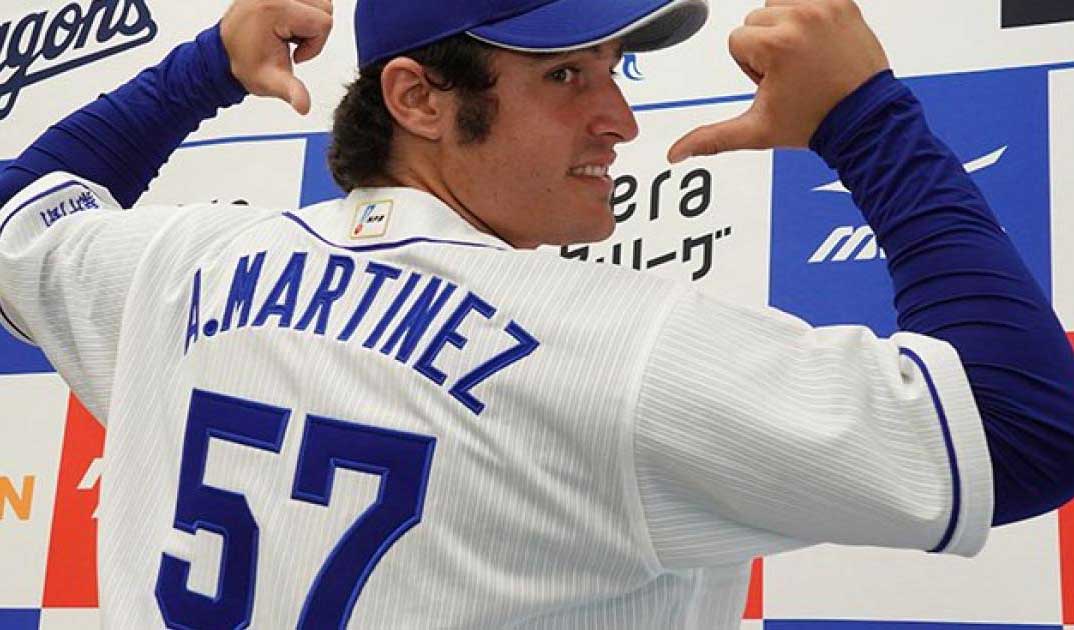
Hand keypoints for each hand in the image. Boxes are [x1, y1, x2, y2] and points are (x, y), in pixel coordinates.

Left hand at [220, 0, 333, 114]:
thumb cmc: (246, 64)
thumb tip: (304, 107)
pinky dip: (304, 10)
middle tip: (290, 42)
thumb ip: (291, 92)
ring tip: (288, 33)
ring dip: (310, 19)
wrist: (224, 52)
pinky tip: (288, 24)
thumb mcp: (271, 81)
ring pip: (320, 0)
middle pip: (325, 7)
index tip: (294, 54)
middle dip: (313, 30)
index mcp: (276, 8)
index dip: (315, 45)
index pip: (324, 22)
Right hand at [668, 0, 888, 162]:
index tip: (777, 83)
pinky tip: (819, 43)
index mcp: (776, 45)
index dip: (751, 68)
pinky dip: (809, 13)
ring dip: (785, 26)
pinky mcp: (843, 3)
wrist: (865, 119)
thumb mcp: (757, 131)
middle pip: (755, 18)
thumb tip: (676, 154)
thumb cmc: (815, 122)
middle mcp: (800, 18)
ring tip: (805, 57)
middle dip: (767, 45)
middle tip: (792, 74)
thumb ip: (713, 138)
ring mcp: (824, 7)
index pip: (737, 40)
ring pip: (778, 2)